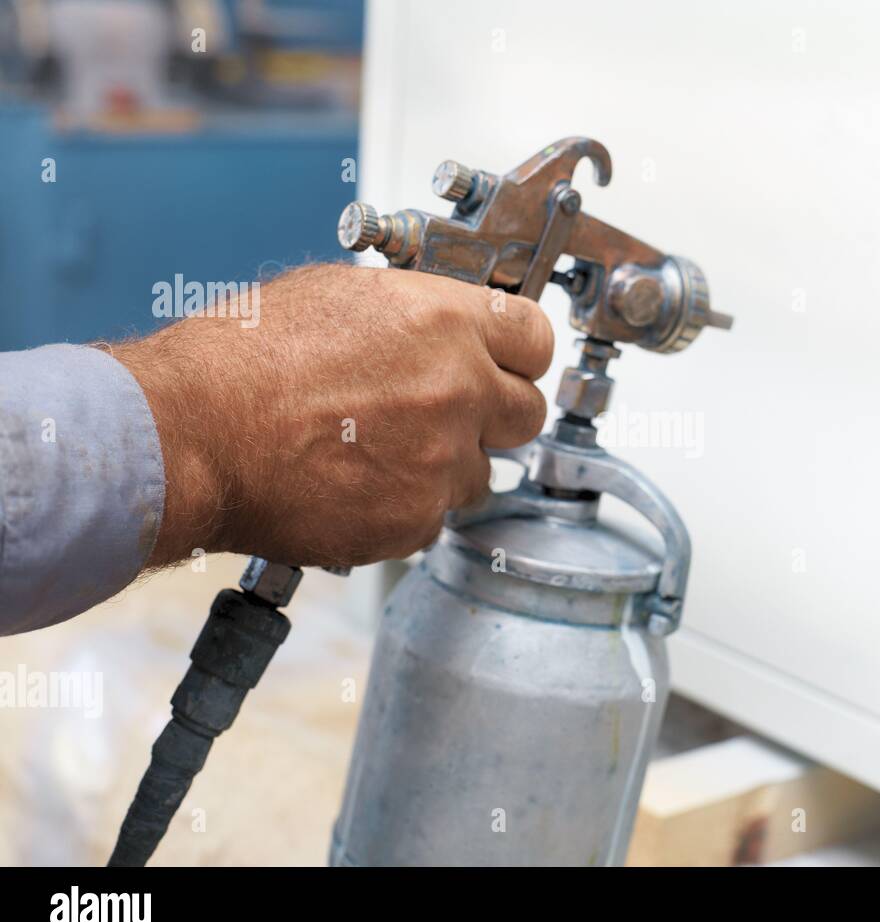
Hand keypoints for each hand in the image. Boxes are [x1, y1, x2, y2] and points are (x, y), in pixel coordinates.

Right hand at [115, 263, 553, 567]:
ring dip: (446, 465)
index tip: (510, 362)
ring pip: (480, 472)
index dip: (521, 352)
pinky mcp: (414, 520)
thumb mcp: (340, 294)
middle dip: (495, 413)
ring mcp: (441, 462)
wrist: (192, 434)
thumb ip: (414, 312)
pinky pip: (435, 516)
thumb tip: (441, 323)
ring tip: (381, 452)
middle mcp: (458, 390)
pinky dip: (406, 505)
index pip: (538, 337)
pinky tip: (358, 484)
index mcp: (446, 322)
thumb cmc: (241, 359)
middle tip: (452, 412)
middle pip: (527, 412)